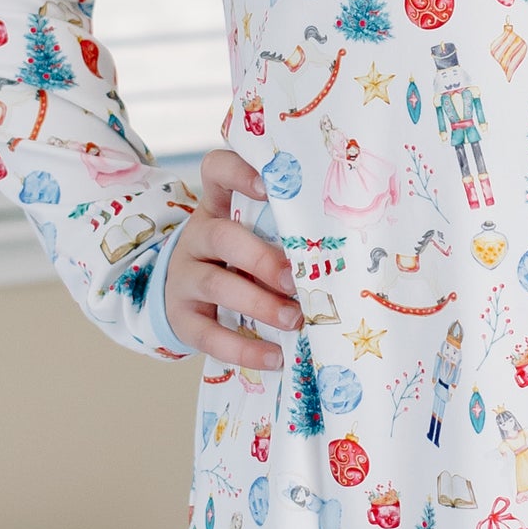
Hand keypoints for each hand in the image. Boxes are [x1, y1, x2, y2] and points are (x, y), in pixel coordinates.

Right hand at [162, 150, 300, 369]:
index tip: (269, 186)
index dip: (238, 173)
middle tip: (297, 279)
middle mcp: (197, 237)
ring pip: (214, 283)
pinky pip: (208, 334)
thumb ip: (283, 233)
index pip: (216, 170)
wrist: (186, 297)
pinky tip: (275, 357)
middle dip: (261, 258)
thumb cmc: (237, 262)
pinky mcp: (181, 317)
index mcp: (218, 207)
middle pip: (221, 236)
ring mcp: (184, 277)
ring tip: (294, 319)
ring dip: (258, 302)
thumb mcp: (252, 237)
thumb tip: (346, 252)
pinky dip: (243, 349)